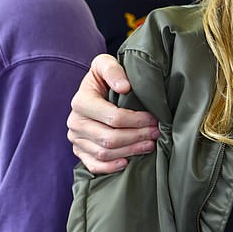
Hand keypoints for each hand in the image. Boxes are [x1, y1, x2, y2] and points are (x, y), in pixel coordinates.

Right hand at [67, 54, 158, 172]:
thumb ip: (113, 70)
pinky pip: (93, 165)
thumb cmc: (104, 78)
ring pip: (104, 153)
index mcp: (81, 101)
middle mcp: (75, 122)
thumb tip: (125, 87)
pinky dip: (110, 167)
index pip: (113, 117)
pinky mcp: (79, 151)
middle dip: (138, 136)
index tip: (155, 118)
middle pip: (110, 138)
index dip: (137, 120)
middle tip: (157, 133)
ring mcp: (76, 139)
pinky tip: (127, 162)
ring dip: (130, 151)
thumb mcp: (105, 64)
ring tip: (150, 144)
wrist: (93, 91)